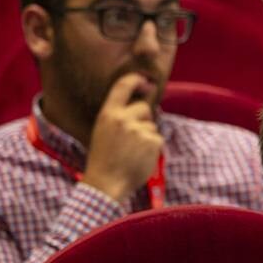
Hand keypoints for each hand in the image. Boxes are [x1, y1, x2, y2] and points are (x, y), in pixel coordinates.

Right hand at [81, 73, 162, 202]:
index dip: (135, 79)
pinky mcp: (152, 142)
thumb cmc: (104, 159)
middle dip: (143, 119)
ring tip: (132, 153)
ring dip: (147, 137)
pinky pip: (158, 139)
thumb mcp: (104, 131)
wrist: (106, 183)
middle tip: (131, 138)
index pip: (122, 87)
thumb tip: (144, 107)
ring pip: (152, 126)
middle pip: (144, 108)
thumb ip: (120, 117)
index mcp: (108, 114)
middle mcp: (123, 119)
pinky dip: (152, 149)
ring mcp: (138, 130)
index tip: (144, 80)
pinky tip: (140, 158)